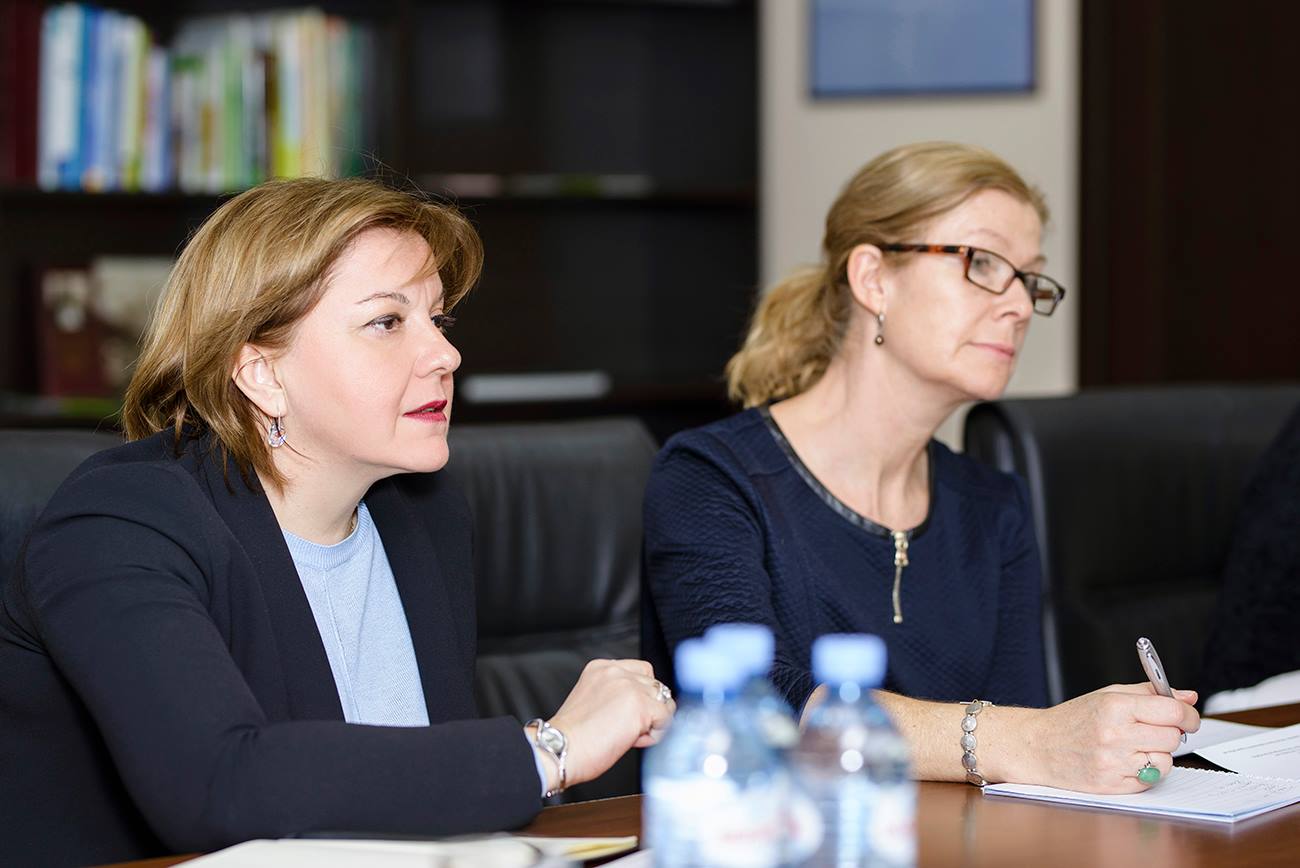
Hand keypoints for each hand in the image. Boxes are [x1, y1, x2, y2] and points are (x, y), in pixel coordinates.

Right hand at [533, 659, 675, 790]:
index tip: (627, 715)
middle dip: (648, 708)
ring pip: (663, 701)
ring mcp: (629, 687)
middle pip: (655, 686)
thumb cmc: (572, 738)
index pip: (641, 672)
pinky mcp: (640, 706)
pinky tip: (634, 740)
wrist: (560, 749)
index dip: (640, 695)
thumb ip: (616, 695)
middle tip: (627, 728)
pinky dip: (656, 734)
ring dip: (653, 720)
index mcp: (601, 667)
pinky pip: (666, 719)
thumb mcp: (593, 701)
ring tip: (630, 735)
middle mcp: (616, 672)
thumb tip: (642, 707)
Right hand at [1007, 682, 1199, 792]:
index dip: (1188, 715)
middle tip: (1154, 730)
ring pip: (1165, 761)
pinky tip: (1126, 762)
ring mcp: (1113, 762)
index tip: (1189, 718)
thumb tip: (1189, 697)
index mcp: (1115, 706)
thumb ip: (1149, 693)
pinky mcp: (1113, 785)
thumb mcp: (1107, 696)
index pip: (1173, 711)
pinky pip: (1150, 780)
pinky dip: (1145, 771)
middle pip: (1172, 737)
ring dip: (1157, 754)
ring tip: (1135, 747)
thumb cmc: (1072, 720)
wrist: (1037, 747)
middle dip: (1169, 733)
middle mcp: (1115, 734)